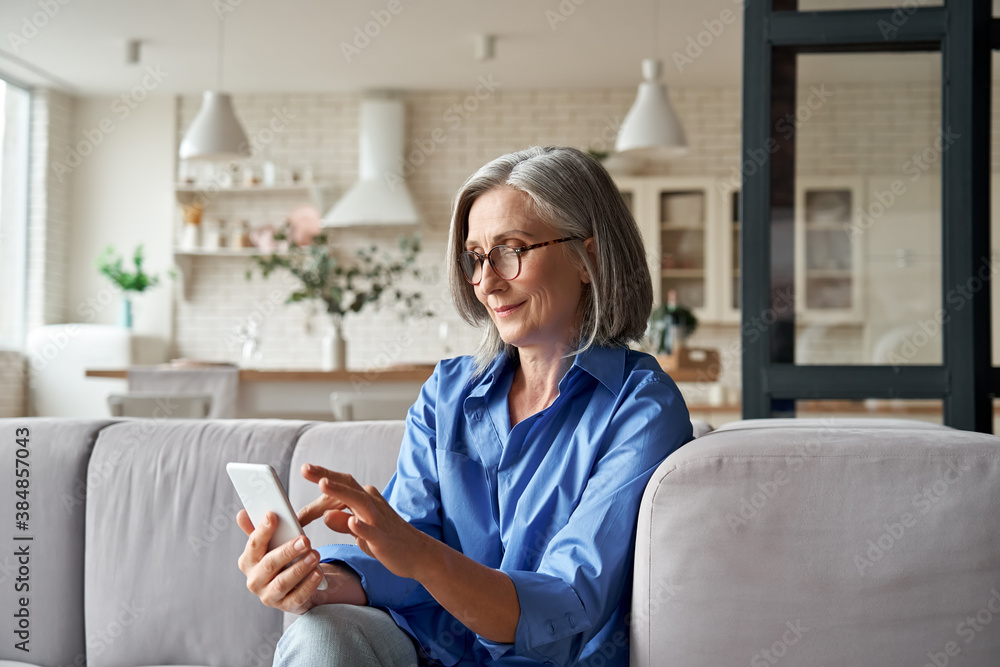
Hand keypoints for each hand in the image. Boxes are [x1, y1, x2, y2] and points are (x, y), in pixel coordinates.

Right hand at [236, 509, 365, 613]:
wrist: (293, 586)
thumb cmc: (280, 559)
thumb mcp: (270, 544)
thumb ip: (258, 529)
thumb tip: (242, 514)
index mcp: (248, 561)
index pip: (253, 545)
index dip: (263, 530)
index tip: (273, 515)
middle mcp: (254, 580)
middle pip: (269, 565)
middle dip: (287, 551)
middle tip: (305, 540)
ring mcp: (269, 596)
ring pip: (282, 583)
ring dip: (300, 568)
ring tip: (315, 555)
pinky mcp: (286, 606)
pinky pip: (297, 597)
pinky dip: (308, 586)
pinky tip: (318, 573)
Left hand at [298, 464, 432, 579]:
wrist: (419, 554)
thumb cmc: (388, 540)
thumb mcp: (360, 531)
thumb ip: (342, 522)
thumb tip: (325, 515)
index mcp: (365, 499)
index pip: (340, 487)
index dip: (321, 481)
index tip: (305, 471)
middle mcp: (372, 504)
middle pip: (348, 485)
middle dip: (326, 475)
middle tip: (305, 468)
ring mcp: (379, 520)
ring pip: (358, 501)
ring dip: (341, 492)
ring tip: (323, 484)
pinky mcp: (384, 539)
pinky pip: (371, 531)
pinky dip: (361, 526)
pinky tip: (351, 522)